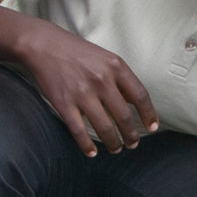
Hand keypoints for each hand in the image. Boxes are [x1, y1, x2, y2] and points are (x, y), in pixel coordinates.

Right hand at [21, 27, 158, 154]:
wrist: (44, 45)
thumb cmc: (77, 52)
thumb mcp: (106, 58)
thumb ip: (121, 78)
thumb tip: (136, 103)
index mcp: (116, 66)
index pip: (140, 96)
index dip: (148, 115)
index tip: (151, 127)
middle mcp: (101, 80)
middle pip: (124, 116)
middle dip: (131, 135)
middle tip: (132, 144)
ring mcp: (82, 93)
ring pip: (105, 128)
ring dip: (113, 143)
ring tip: (116, 148)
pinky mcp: (64, 103)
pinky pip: (79, 131)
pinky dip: (87, 146)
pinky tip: (92, 152)